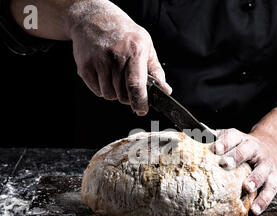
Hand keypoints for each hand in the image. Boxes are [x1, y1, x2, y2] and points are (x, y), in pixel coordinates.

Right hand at [66, 0, 171, 114]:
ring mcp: (98, 61)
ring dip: (115, 93)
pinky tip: (105, 75)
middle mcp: (115, 56)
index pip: (136, 84)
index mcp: (134, 51)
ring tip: (116, 78)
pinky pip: (98, 91)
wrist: (93, 18)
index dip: (140, 101)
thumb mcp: (145, 46)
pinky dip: (103, 89)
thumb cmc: (123, 33)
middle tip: (128, 87)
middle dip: (128, 98)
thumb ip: (155, 70)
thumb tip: (165, 90)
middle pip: (123, 95)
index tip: (142, 110)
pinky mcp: (85, 67)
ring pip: (110, 95)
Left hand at [212, 128, 276, 215]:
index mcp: (241, 139)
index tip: (215, 148)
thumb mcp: (231, 138)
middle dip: (237, 157)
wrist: (272, 145)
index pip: (233, 137)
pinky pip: (270, 190)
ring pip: (262, 171)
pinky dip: (263, 201)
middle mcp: (255, 149)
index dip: (224, 142)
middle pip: (247, 151)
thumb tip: (192, 140)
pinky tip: (254, 210)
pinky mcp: (273, 178)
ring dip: (255, 179)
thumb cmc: (243, 145)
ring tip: (247, 187)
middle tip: (226, 164)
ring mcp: (266, 164)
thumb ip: (214, 140)